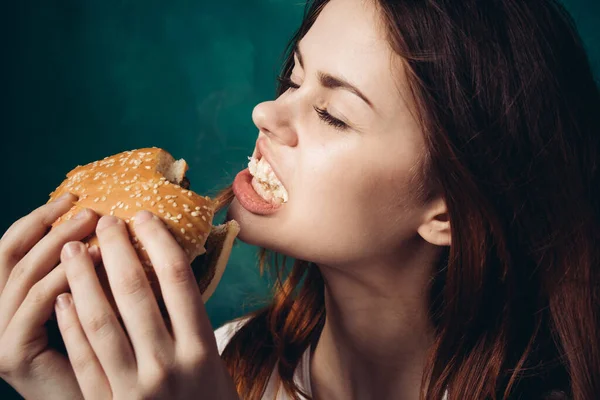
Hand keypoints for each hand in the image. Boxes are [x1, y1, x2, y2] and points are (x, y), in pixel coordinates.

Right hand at [0, 193, 101, 399]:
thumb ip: (88, 269)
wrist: (106, 397)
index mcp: (9, 301)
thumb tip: (107, 224)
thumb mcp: (93, 300)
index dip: (40, 218)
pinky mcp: (11, 354)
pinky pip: (37, 303)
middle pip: (12, 255)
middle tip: (89, 207)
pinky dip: (65, 277)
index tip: (75, 195)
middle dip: (50, 225)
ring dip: (61, 244)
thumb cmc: (109, 352)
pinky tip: (97, 259)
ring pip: (25, 275)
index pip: (13, 249)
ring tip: (96, 225)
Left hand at [55, 210, 239, 399]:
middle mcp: (169, 364)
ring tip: (72, 248)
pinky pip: (83, 356)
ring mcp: (135, 386)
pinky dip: (70, 324)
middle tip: (103, 221)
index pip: (177, 278)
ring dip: (81, 279)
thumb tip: (167, 269)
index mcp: (201, 349)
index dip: (157, 240)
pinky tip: (62, 298)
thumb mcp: (211, 362)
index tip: (143, 216)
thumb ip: (190, 322)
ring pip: (100, 320)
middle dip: (115, 248)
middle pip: (134, 290)